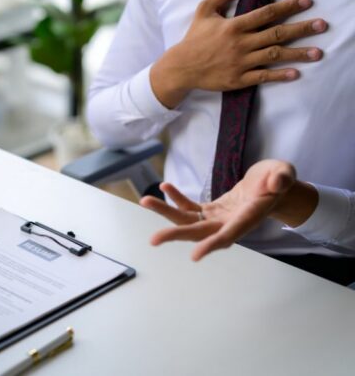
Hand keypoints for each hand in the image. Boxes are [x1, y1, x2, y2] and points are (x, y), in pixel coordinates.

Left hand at [140, 160, 315, 260]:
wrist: (272, 186)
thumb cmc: (279, 179)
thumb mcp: (284, 173)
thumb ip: (282, 178)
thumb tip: (277, 182)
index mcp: (247, 218)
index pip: (228, 235)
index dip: (212, 245)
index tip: (195, 256)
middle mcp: (229, 223)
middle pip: (200, 233)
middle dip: (176, 235)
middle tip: (153, 240)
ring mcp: (217, 218)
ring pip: (188, 221)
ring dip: (166, 212)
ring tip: (145, 200)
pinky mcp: (210, 210)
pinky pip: (189, 207)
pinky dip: (176, 199)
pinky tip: (164, 187)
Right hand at [150, 0, 326, 107]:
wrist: (180, 67)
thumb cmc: (193, 39)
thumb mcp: (204, 11)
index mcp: (234, 26)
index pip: (267, 13)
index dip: (288, 6)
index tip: (307, 2)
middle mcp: (241, 43)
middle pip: (277, 33)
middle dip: (301, 29)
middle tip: (321, 25)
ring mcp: (240, 62)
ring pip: (274, 55)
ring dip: (297, 54)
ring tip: (317, 53)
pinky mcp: (238, 79)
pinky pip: (262, 76)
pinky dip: (279, 75)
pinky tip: (295, 73)